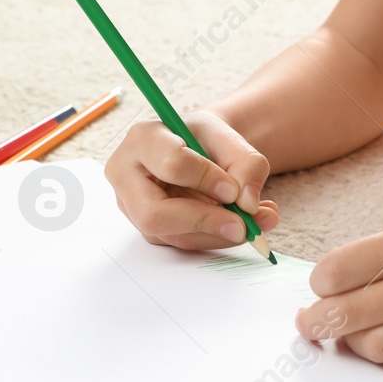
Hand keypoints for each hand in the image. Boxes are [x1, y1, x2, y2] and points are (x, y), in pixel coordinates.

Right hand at [105, 111, 280, 250]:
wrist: (196, 150)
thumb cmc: (205, 140)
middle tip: (243, 225)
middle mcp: (126, 176)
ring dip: (218, 234)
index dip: (206, 180)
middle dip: (203, 222)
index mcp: (142, 139)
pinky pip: (183, 243)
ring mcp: (132, 207)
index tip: (234, 190)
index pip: (171, 165)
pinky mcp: (148, 229)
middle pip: (154, 213)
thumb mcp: (230, 138)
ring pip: (172, 235)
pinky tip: (241, 226)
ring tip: (256, 222)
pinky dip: (216, 238)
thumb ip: (246, 164)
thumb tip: (248, 204)